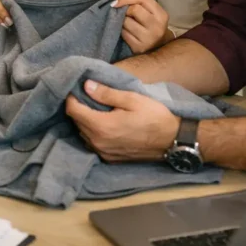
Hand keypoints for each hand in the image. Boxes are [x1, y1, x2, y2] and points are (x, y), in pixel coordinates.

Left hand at [65, 79, 179, 161]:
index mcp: (101, 126)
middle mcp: (98, 143)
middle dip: (78, 108)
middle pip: (76, 123)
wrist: (173, 141)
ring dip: (84, 122)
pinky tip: (103, 124)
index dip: (71, 98)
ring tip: (94, 109)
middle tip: (86, 96)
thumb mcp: (132, 99)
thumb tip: (86, 85)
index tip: (76, 88)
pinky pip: (93, 144)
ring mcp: (104, 153)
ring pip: (83, 134)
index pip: (73, 111)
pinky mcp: (111, 159)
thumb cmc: (154, 116)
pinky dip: (93, 133)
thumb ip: (106, 93)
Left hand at [108, 0, 174, 53]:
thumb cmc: (148, 24)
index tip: (115, 1)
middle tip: (124, 13)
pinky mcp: (138, 47)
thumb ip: (134, 1)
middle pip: (135, 9)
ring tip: (126, 23)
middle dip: (125, 9)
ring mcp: (148, 38)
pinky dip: (121, 30)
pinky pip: (123, 33)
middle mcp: (157, 26)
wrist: (156, 46)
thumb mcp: (148, 11)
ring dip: (122, 20)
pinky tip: (125, 32)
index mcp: (161, 14)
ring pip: (126, 21)